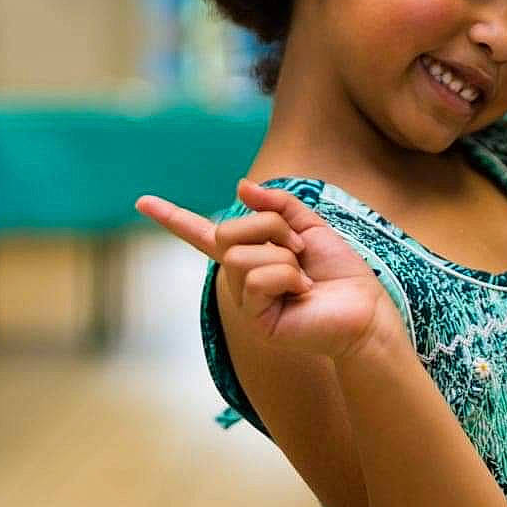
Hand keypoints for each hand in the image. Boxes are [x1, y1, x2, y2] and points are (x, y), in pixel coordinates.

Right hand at [134, 179, 403, 361]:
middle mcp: (241, 277)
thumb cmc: (341, 273)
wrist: (364, 310)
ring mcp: (246, 300)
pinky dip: (287, 276)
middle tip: (301, 250)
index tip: (142, 202)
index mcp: (252, 254)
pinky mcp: (255, 320)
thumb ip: (278, 205)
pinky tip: (302, 292)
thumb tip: (239, 187)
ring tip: (304, 276)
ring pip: (241, 255)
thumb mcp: (310, 226)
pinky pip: (257, 278)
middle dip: (271, 229)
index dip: (173, 218)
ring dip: (284, 255)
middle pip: (228, 231)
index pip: (204, 234)